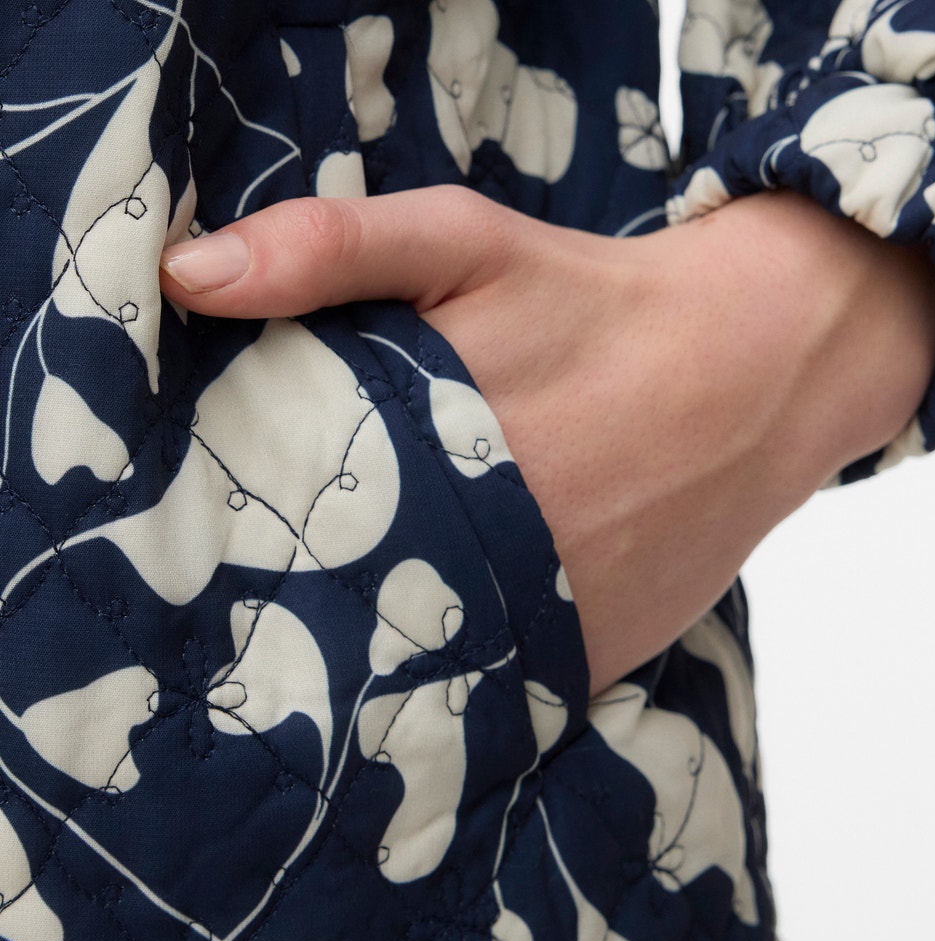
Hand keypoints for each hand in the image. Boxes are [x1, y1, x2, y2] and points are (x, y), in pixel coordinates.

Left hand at [158, 186, 934, 693]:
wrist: (761, 365)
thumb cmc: (597, 300)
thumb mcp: (465, 240)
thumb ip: (329, 248)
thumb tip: (186, 275)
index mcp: (432, 453)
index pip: (278, 528)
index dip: (217, 546)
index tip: (167, 557)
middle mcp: (488, 554)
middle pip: (332, 614)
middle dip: (274, 614)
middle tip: (204, 623)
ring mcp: (547, 623)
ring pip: (406, 674)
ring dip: (353, 667)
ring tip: (291, 665)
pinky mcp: (590, 663)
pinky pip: (490, 699)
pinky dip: (445, 691)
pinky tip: (405, 673)